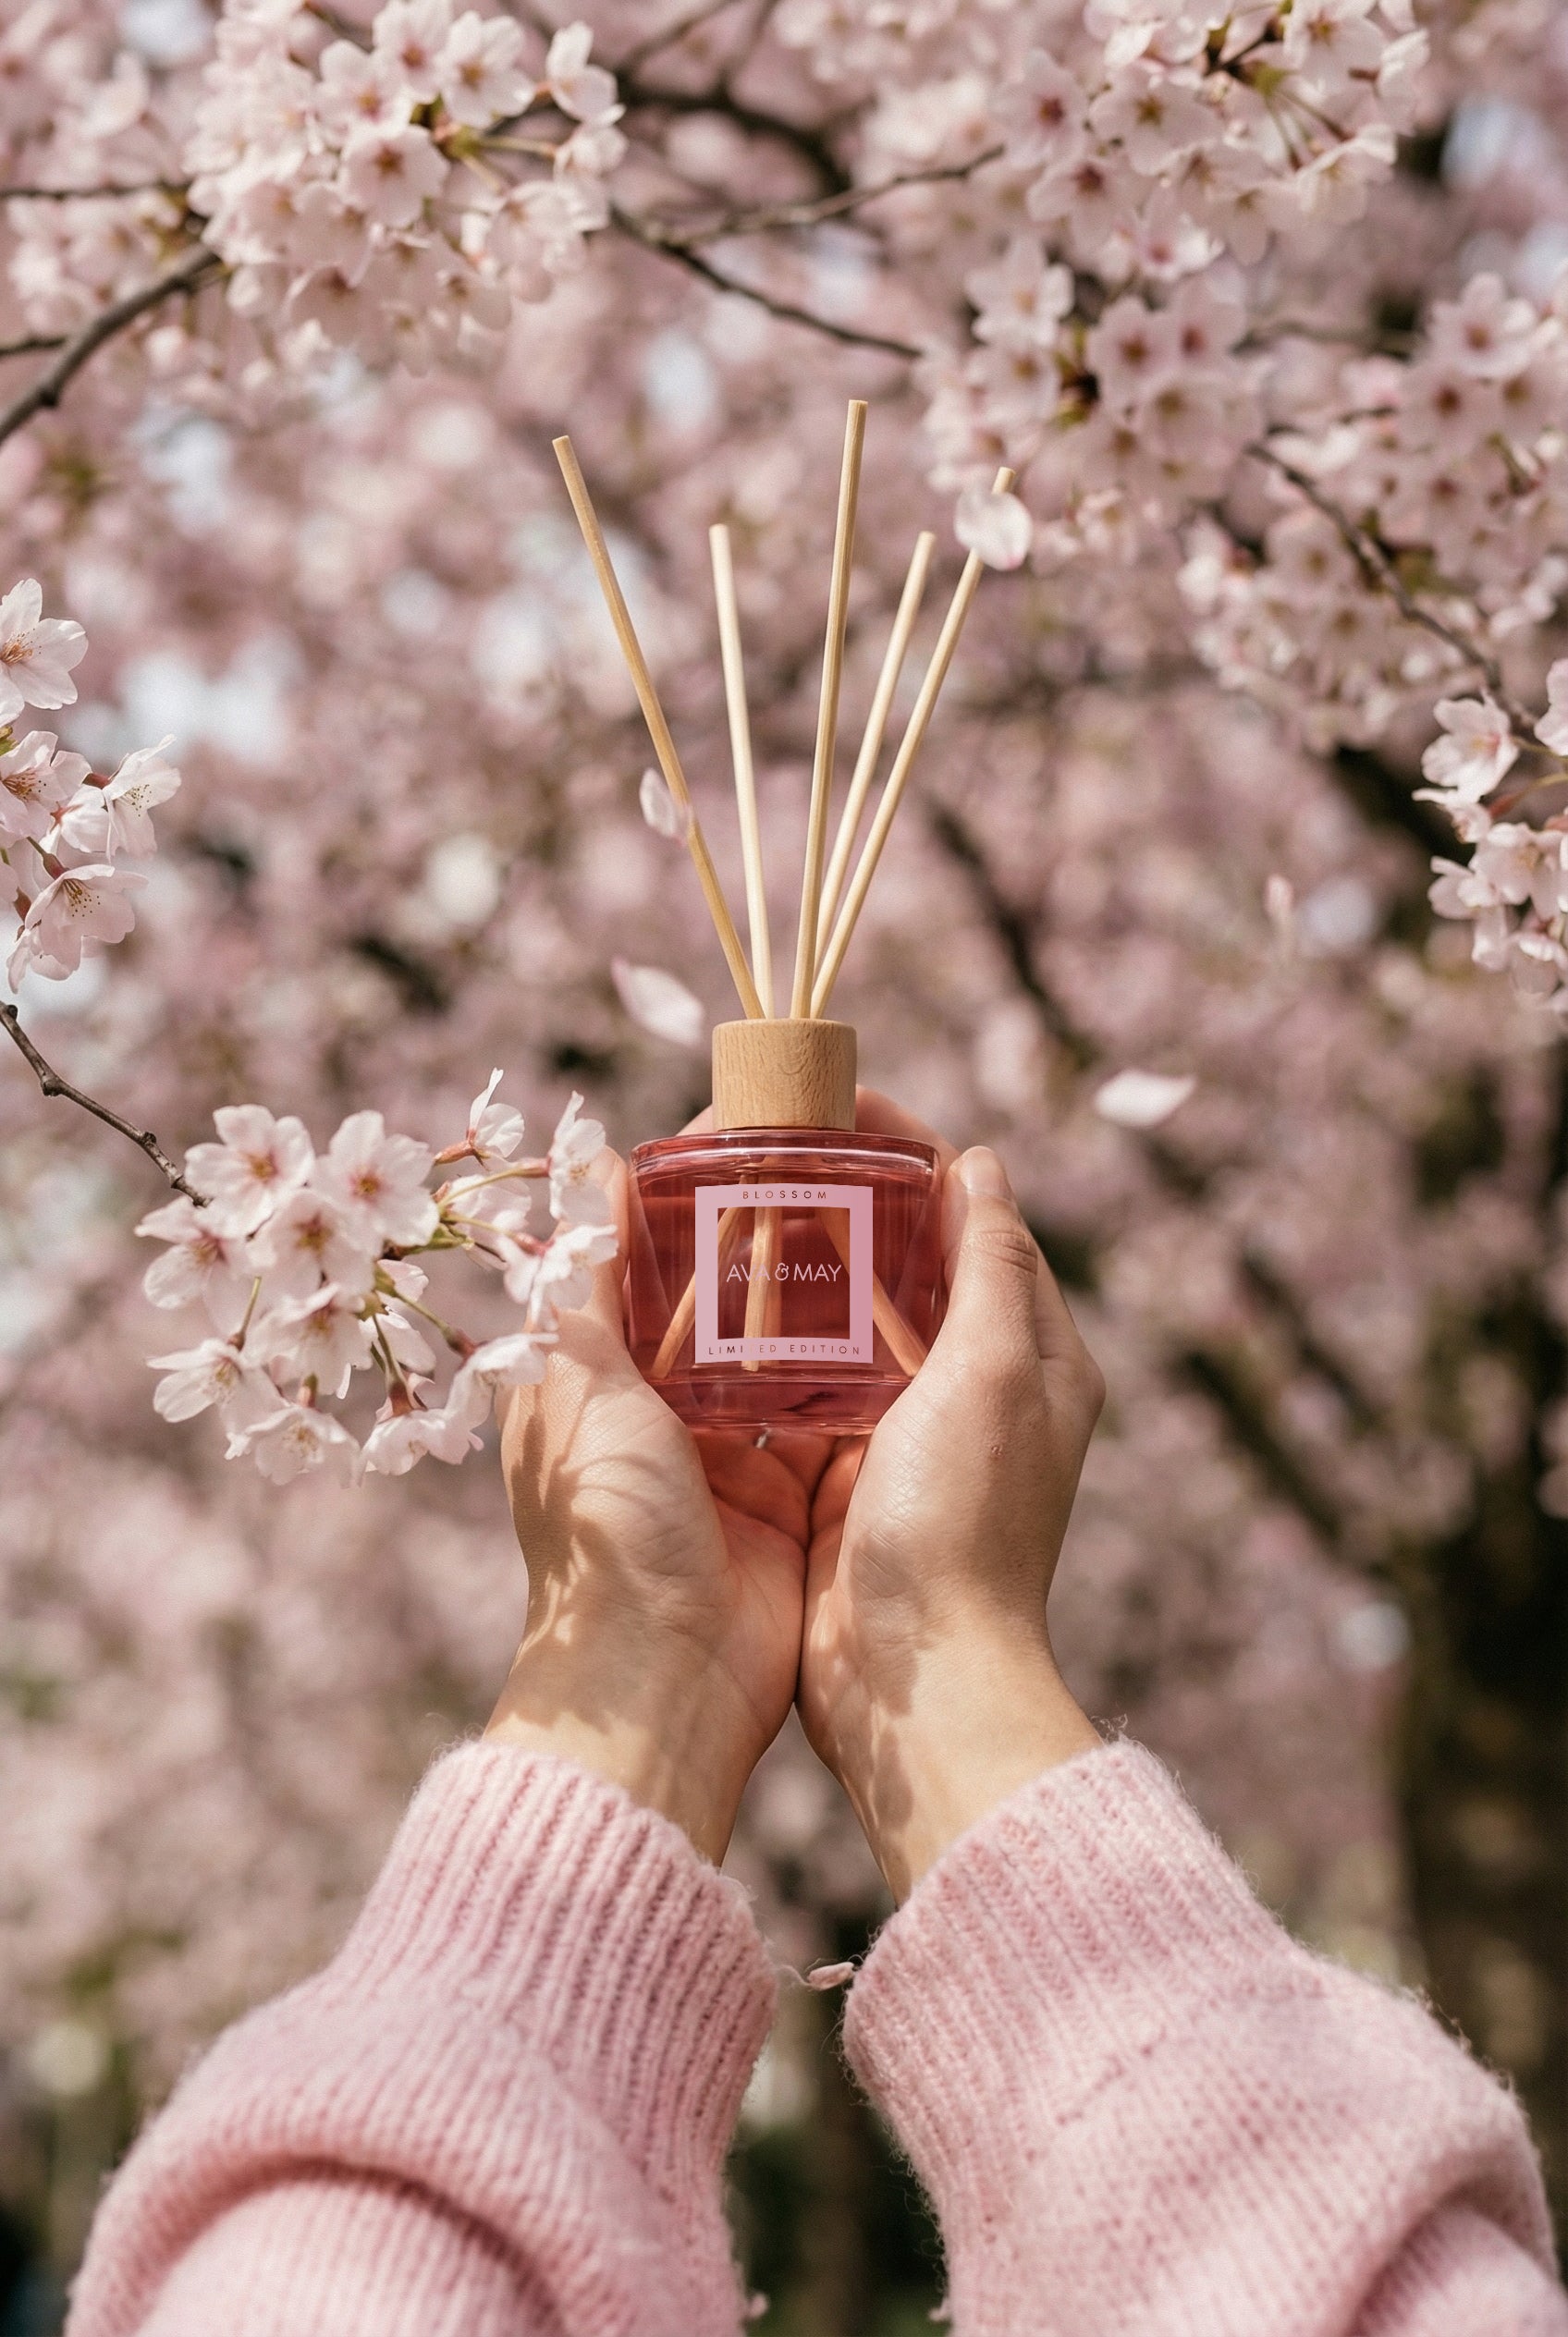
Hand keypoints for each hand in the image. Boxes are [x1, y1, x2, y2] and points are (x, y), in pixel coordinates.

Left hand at [485, 1146, 833, 1862]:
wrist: (660, 1689)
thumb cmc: (606, 1541)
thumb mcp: (578, 1399)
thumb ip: (579, 1295)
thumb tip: (575, 1179)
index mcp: (594, 1376)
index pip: (638, 1250)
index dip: (689, 1184)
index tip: (751, 1122)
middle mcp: (658, 1409)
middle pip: (721, 1292)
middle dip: (772, 1227)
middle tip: (839, 1160)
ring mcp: (728, 1455)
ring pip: (784, 1346)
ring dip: (826, 1290)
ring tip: (885, 1216)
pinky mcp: (789, 1496)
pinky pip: (832, 1413)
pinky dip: (865, 1368)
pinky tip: (910, 1313)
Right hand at [798, 1094, 1104, 1899]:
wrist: (917, 1682)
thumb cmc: (965, 1526)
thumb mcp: (991, 1377)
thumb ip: (989, 1269)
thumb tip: (982, 1164)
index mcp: (1027, 1354)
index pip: (971, 1217)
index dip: (910, 1152)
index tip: (839, 1107)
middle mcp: (970, 1388)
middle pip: (904, 1263)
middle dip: (841, 1201)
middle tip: (762, 1151)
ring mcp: (902, 1435)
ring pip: (845, 1321)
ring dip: (794, 1268)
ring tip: (722, 1212)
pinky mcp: (840, 1477)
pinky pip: (801, 1387)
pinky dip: (764, 1344)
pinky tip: (706, 1312)